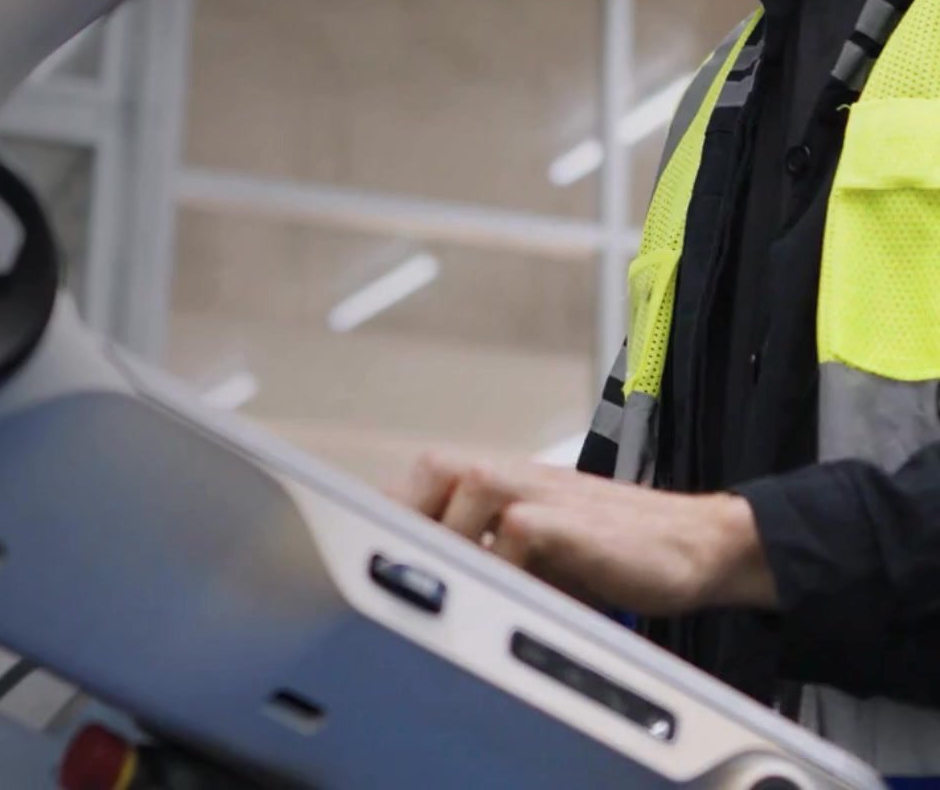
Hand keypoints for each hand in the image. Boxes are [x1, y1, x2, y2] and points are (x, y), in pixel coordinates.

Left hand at [392, 452, 777, 616]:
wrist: (691, 544)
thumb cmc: (611, 551)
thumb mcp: (536, 555)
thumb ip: (487, 556)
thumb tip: (429, 586)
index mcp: (498, 484)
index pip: (426, 481)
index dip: (393, 510)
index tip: (370, 546)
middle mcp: (513, 479)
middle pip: (434, 469)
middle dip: (409, 515)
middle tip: (400, 566)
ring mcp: (540, 494)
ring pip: (465, 483)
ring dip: (448, 533)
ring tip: (447, 581)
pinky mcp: (569, 521)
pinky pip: (515, 528)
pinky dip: (501, 559)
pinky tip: (500, 592)